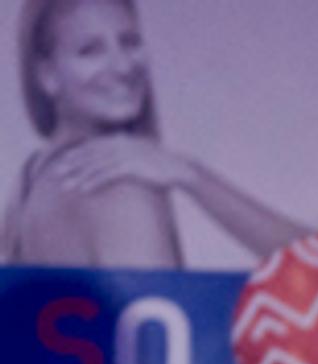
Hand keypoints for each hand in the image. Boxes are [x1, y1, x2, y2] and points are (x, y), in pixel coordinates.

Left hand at [45, 135, 189, 197]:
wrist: (180, 169)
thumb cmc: (162, 165)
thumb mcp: (142, 152)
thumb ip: (128, 149)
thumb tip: (119, 149)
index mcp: (120, 140)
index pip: (92, 146)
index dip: (76, 154)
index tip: (62, 162)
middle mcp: (118, 144)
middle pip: (89, 154)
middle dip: (71, 164)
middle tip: (56, 173)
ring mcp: (124, 155)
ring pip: (94, 165)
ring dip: (78, 176)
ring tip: (66, 185)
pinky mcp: (130, 167)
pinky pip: (106, 175)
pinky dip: (93, 182)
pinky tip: (83, 189)